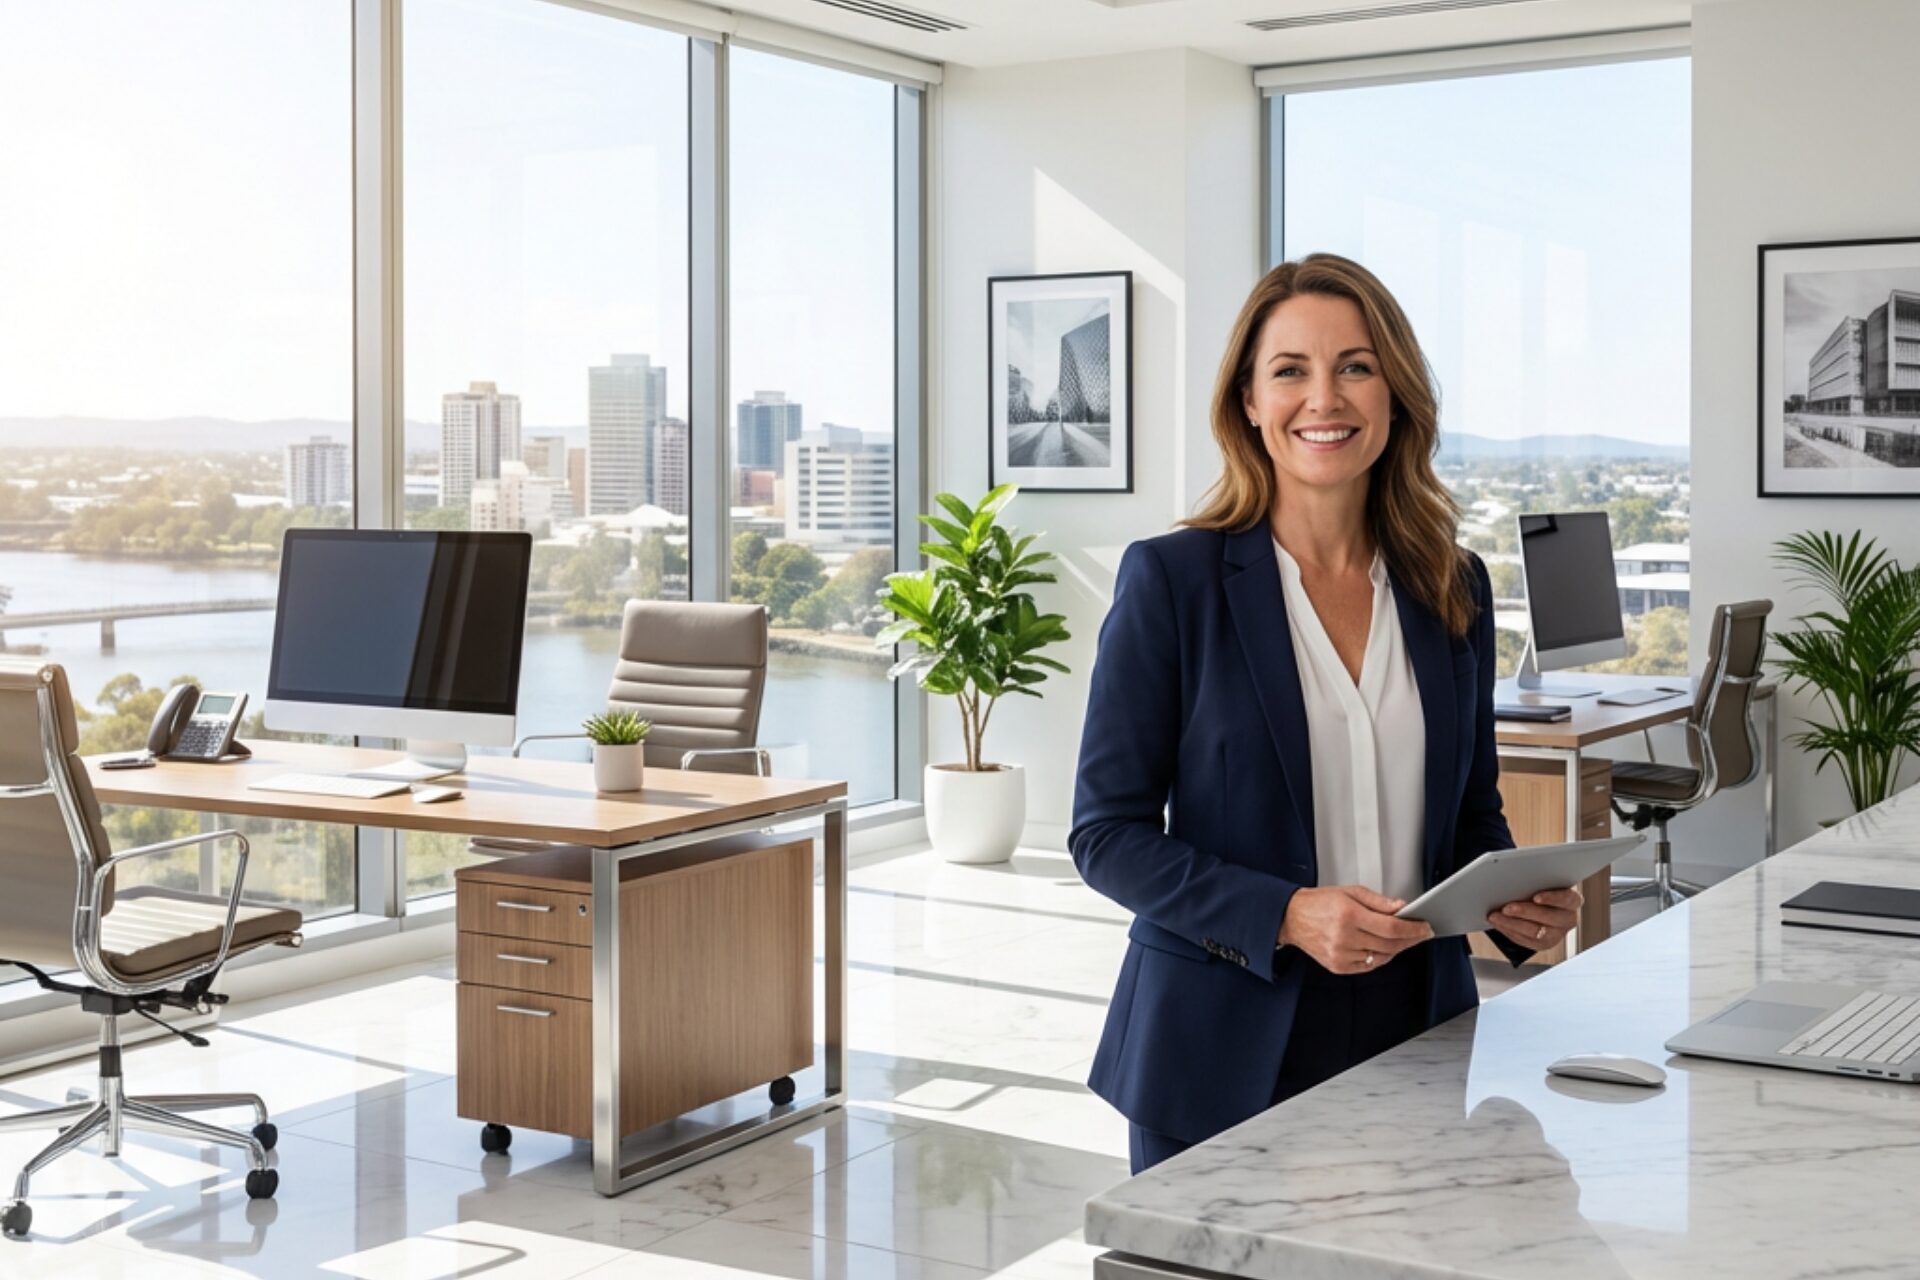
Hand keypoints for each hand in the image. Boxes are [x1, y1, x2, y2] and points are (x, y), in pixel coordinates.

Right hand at [1278, 885, 1433, 974]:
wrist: (1291, 918)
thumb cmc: (1319, 903)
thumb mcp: (1350, 892)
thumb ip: (1378, 901)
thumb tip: (1402, 908)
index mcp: (1349, 915)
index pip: (1391, 927)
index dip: (1413, 929)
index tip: (1425, 927)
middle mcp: (1344, 937)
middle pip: (1390, 944)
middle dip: (1410, 939)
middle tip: (1422, 934)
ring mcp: (1341, 955)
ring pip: (1381, 957)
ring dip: (1397, 949)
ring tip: (1405, 939)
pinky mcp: (1338, 966)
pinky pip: (1368, 966)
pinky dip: (1380, 958)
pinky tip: (1385, 948)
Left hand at [1487, 885, 1583, 950]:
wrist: (1542, 905)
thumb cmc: (1541, 888)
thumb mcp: (1543, 882)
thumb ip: (1535, 881)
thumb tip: (1514, 878)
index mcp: (1572, 900)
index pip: (1567, 899)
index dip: (1552, 898)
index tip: (1536, 897)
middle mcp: (1568, 919)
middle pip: (1549, 918)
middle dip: (1526, 912)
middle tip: (1506, 907)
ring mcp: (1557, 934)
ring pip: (1537, 933)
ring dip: (1513, 924)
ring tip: (1496, 916)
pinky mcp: (1543, 944)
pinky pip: (1526, 940)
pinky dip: (1509, 930)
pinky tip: (1498, 922)